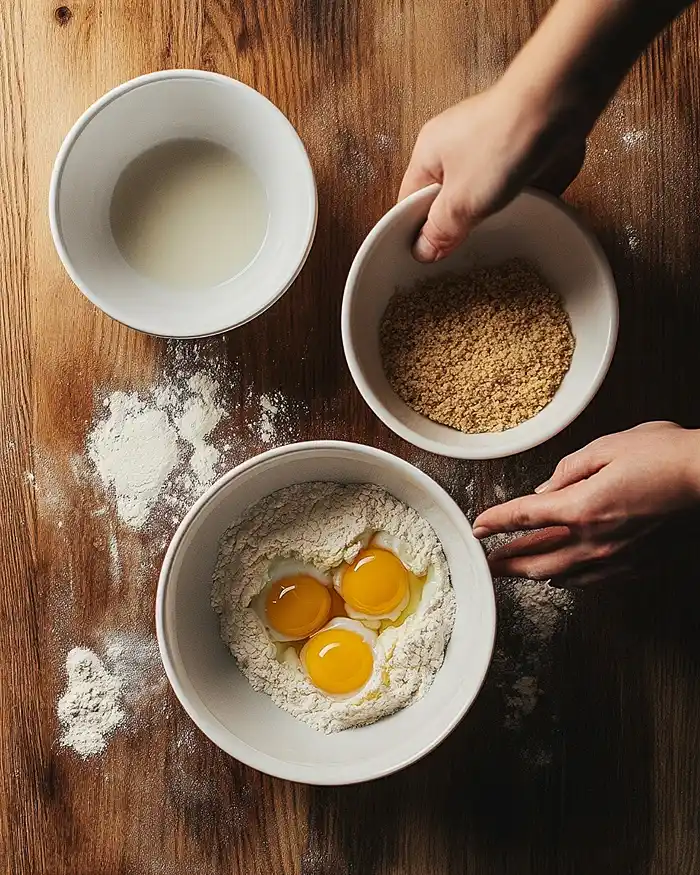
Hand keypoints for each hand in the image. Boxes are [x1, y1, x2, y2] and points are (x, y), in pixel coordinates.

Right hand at [399, 86, 585, 262]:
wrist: (558, 106)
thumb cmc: (501, 143)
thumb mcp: (460, 201)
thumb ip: (439, 231)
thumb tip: (423, 251)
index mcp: (427, 154)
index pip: (409, 203)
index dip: (416, 234)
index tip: (426, 262)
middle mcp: (454, 149)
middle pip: (445, 200)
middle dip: (454, 227)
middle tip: (460, 257)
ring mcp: (489, 149)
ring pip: (480, 196)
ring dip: (488, 217)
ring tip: (492, 241)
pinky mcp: (521, 153)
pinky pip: (510, 189)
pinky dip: (515, 206)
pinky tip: (521, 220)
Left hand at [471, 423, 699, 584]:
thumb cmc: (666, 456)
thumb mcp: (608, 447)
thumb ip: (569, 470)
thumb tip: (547, 488)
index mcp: (582, 507)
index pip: (524, 517)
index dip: (495, 521)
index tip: (478, 526)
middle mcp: (595, 540)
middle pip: (536, 559)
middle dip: (506, 562)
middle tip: (487, 564)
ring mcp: (617, 558)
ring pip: (562, 576)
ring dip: (533, 573)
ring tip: (517, 571)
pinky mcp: (637, 566)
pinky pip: (592, 580)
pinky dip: (568, 578)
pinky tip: (561, 576)